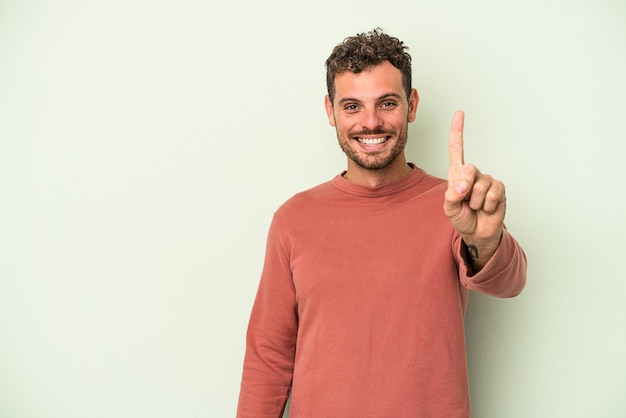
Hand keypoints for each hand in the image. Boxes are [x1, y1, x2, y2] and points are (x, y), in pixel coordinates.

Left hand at [443, 111, 505, 267]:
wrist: (477, 232)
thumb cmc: (462, 217)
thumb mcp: (449, 208)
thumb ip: (451, 196)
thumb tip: (461, 186)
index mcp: (457, 174)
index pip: (457, 149)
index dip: (457, 131)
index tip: (459, 113)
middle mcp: (473, 174)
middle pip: (468, 169)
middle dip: (464, 187)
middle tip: (464, 200)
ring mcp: (487, 181)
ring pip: (480, 186)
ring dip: (476, 202)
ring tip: (475, 207)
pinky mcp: (499, 190)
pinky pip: (493, 194)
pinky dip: (488, 205)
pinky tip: (487, 208)